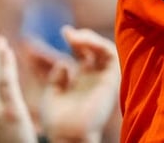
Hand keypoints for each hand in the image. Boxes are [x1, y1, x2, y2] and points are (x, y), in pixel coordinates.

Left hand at [40, 26, 120, 142]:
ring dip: (92, 39)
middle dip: (84, 37)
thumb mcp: (52, 93)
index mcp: (82, 81)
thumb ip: (57, 77)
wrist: (67, 135)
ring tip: (75, 37)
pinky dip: (99, 44)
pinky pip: (111, 56)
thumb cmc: (58, 121)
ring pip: (106, 50)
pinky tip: (83, 42)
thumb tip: (64, 63)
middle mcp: (95, 78)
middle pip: (96, 49)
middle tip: (68, 33)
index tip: (65, 31)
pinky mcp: (111, 80)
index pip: (85, 53)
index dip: (77, 40)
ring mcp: (104, 79)